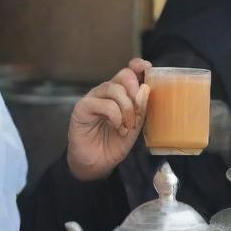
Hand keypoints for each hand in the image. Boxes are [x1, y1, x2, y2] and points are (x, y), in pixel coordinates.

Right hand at [67, 58, 149, 180]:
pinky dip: (116, 117)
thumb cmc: (114, 143)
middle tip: (138, 112)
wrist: (96, 164)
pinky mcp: (82, 107)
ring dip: (127, 109)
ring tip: (127, 127)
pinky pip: (105, 104)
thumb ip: (140, 108)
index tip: (148, 69)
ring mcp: (93, 98)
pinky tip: (117, 128)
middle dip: (136, 92)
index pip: (129, 71)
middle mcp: (106, 92)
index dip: (139, 66)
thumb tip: (145, 88)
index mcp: (120, 93)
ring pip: (114, 89)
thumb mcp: (134, 126)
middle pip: (124, 76)